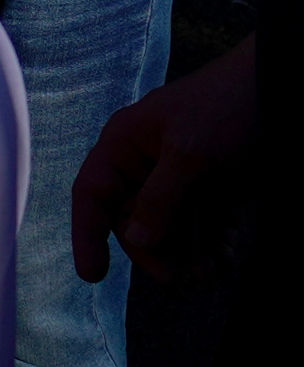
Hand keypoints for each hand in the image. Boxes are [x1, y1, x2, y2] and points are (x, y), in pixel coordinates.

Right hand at [73, 38, 255, 283]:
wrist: (280, 87)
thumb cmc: (225, 109)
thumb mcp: (190, 154)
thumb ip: (159, 199)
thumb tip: (135, 241)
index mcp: (126, 145)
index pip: (93, 193)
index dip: (87, 233)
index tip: (93, 276)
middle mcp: (147, 164)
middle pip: (135, 221)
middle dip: (157, 252)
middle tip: (184, 280)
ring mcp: (182, 178)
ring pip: (172, 229)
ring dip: (190, 255)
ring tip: (216, 274)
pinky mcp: (214, 189)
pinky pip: (203, 226)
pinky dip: (213, 245)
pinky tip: (229, 258)